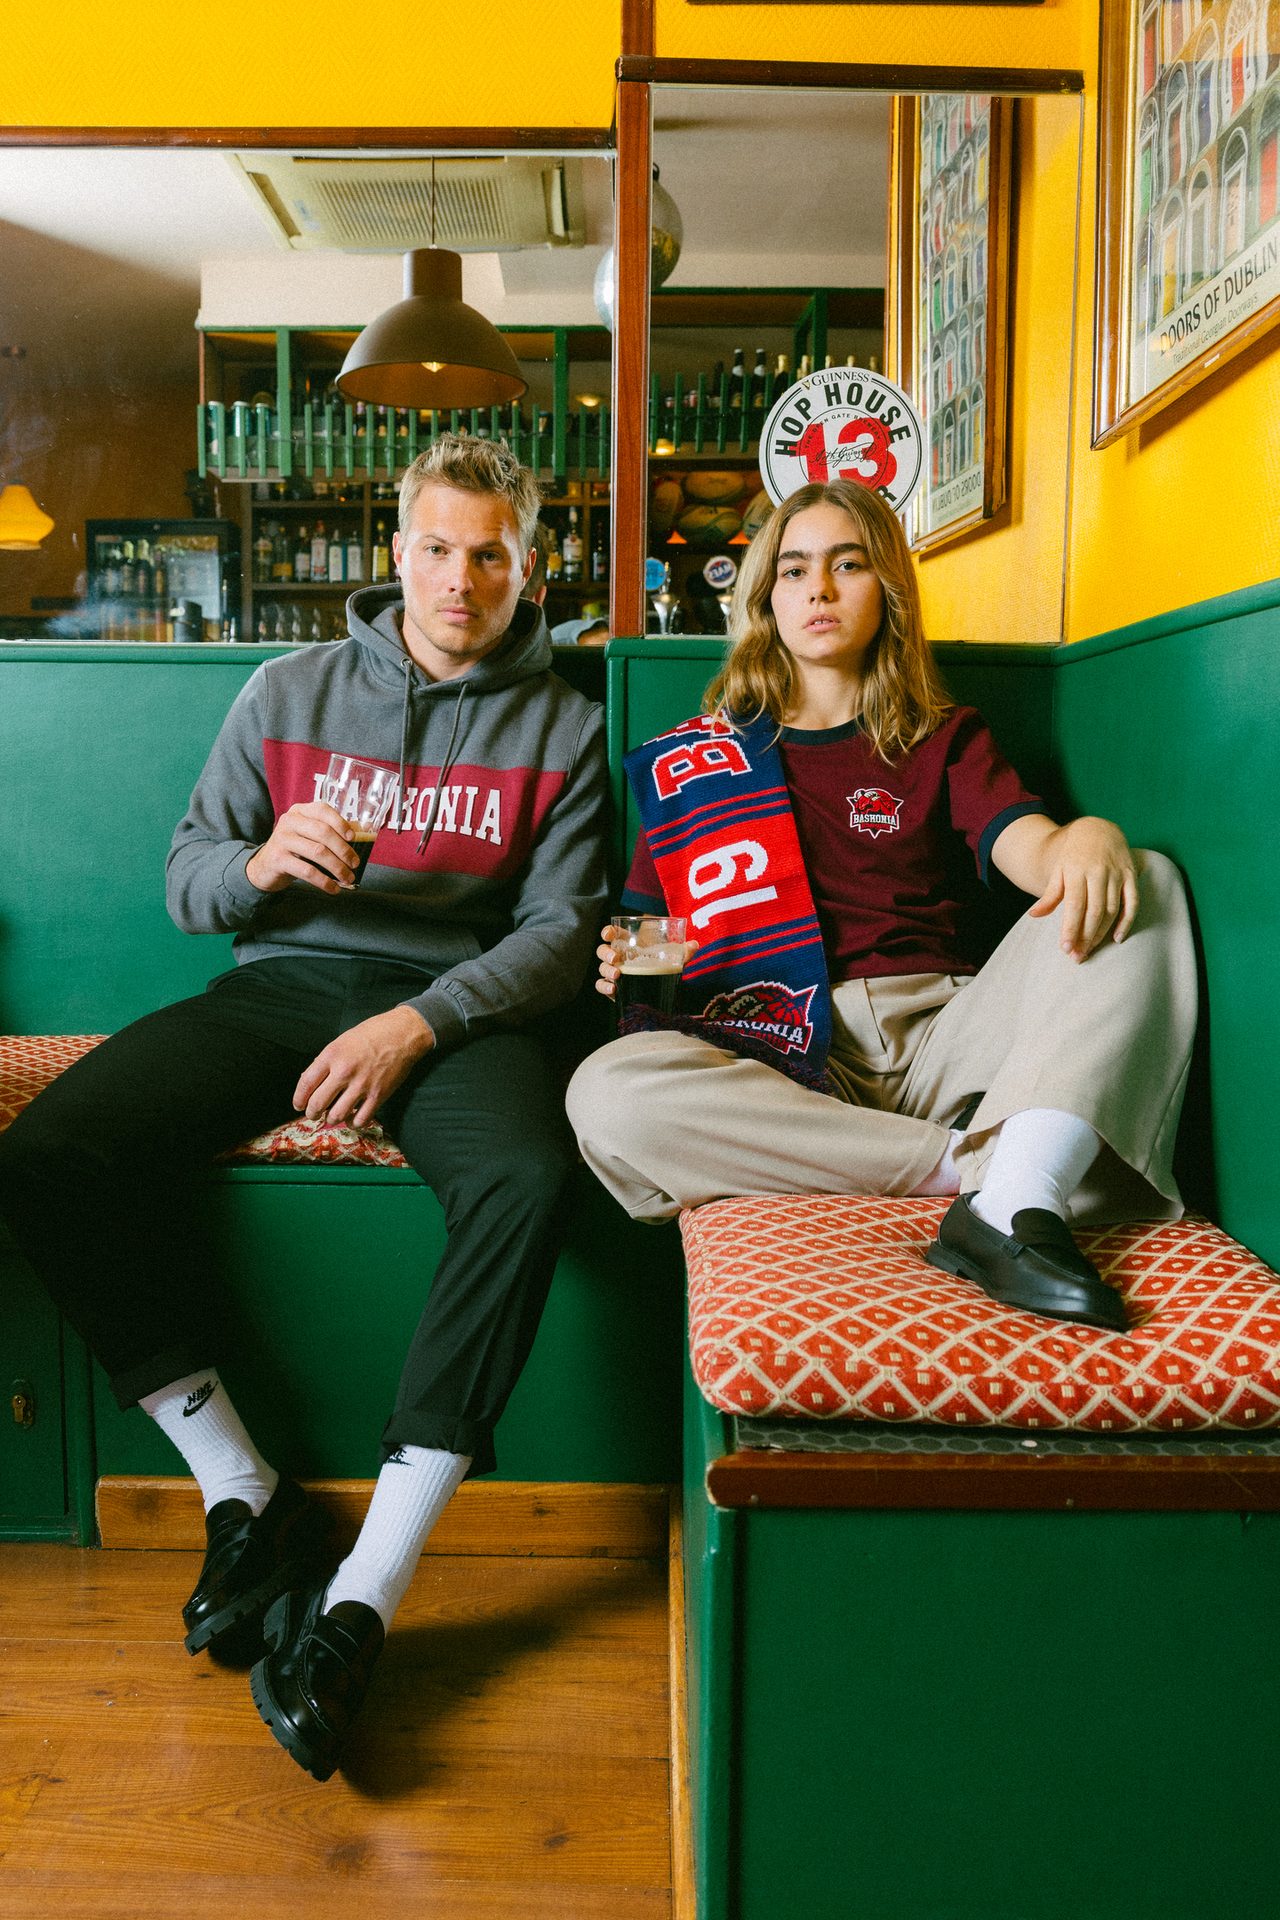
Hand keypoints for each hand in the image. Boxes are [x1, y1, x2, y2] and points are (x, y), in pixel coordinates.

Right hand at [246, 801, 358, 894]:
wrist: (265, 866)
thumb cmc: (295, 849)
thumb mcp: (310, 836)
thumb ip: (332, 832)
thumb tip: (365, 832)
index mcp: (300, 811)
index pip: (323, 810)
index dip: (340, 823)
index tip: (353, 838)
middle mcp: (289, 821)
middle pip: (323, 832)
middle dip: (343, 850)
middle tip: (355, 864)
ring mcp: (282, 839)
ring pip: (317, 852)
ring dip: (337, 868)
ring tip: (348, 878)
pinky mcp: (278, 859)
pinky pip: (307, 871)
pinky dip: (324, 881)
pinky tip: (334, 889)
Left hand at [293, 1005, 433, 1127]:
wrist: (403, 1034)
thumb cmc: (372, 1034)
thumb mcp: (342, 1041)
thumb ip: (326, 1061)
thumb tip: (312, 1082)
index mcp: (332, 1055)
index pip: (306, 1083)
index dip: (299, 1098)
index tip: (298, 1105)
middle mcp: (344, 1071)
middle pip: (318, 1104)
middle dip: (312, 1113)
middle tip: (313, 1114)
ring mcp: (362, 1085)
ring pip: (336, 1116)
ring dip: (331, 1119)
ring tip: (332, 1116)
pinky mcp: (378, 1095)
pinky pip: (361, 1120)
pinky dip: (354, 1123)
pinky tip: (353, 1118)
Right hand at [593, 924, 698, 997]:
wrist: (661, 986)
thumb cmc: (662, 964)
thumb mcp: (673, 957)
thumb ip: (683, 951)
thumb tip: (695, 944)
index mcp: (628, 944)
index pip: (612, 934)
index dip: (607, 932)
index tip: (608, 934)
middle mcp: (618, 957)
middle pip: (603, 951)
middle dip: (606, 953)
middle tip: (615, 958)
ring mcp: (614, 972)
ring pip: (602, 969)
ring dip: (606, 970)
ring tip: (617, 975)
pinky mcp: (614, 988)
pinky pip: (601, 986)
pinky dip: (604, 987)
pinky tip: (612, 990)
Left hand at [1027, 817, 1138, 961]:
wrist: (1098, 829)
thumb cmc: (1074, 854)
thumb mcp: (1059, 870)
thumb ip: (1050, 894)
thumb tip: (1034, 915)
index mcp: (1077, 871)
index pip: (1074, 906)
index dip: (1071, 929)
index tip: (1065, 948)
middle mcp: (1099, 872)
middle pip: (1094, 911)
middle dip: (1086, 937)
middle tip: (1078, 956)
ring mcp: (1117, 873)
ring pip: (1112, 910)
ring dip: (1102, 933)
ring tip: (1090, 950)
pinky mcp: (1131, 875)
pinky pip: (1132, 902)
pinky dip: (1127, 921)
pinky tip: (1117, 938)